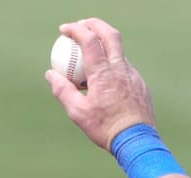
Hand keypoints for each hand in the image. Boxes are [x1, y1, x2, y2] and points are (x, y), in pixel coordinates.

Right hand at [45, 18, 154, 149]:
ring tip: (89, 56)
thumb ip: (62, 90)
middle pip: (109, 34)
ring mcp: (133, 74)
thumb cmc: (104, 127)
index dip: (75, 29)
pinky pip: (124, 67)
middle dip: (94, 24)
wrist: (135, 140)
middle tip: (81, 25)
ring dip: (103, 46)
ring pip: (118, 51)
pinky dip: (111, 65)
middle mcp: (120, 68)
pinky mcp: (139, 83)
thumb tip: (50, 74)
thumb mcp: (77, 112)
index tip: (64, 29)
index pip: (89, 40)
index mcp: (103, 73)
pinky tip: (104, 79)